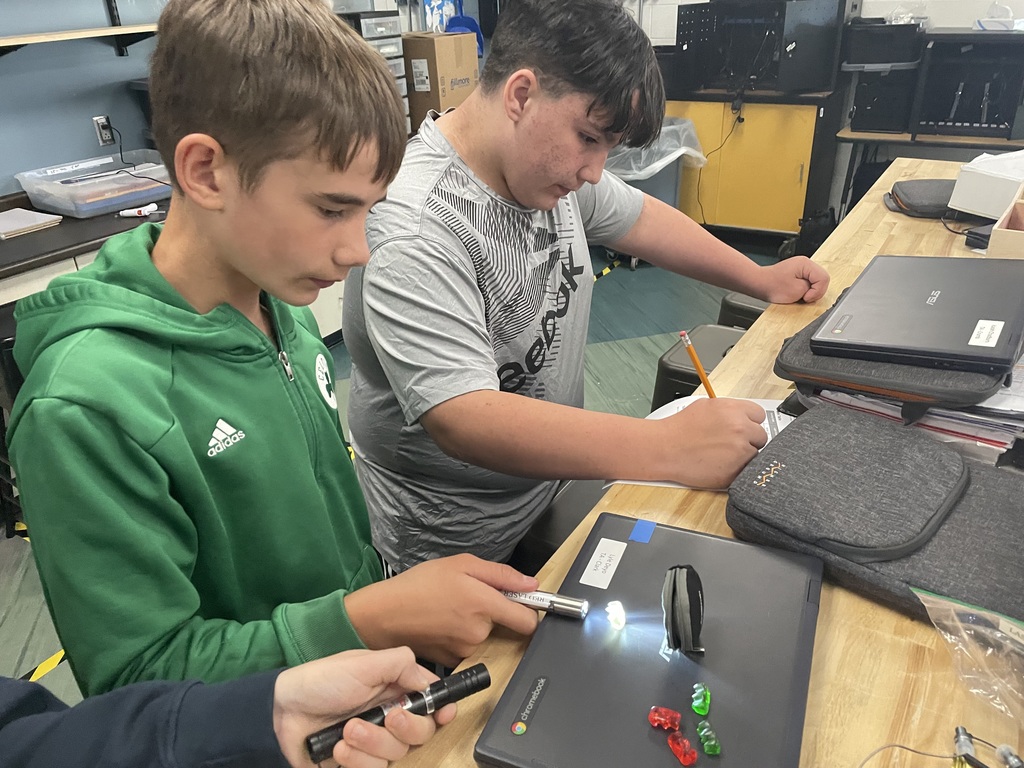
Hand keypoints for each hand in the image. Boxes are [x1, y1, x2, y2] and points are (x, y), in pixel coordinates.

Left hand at [273, 646, 455, 767]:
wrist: (281, 713)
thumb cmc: (320, 681)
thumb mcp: (362, 663)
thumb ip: (400, 665)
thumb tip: (429, 680)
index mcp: (395, 688)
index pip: (431, 701)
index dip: (442, 709)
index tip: (444, 714)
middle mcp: (390, 716)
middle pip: (422, 732)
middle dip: (406, 726)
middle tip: (387, 717)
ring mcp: (374, 741)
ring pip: (397, 753)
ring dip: (373, 742)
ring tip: (347, 731)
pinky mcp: (359, 762)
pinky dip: (357, 760)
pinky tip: (339, 748)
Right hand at [345, 554, 539, 666]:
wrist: (383, 615)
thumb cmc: (419, 585)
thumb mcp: (461, 564)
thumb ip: (501, 575)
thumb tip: (531, 585)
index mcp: (485, 605)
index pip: (528, 621)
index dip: (530, 611)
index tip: (525, 603)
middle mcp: (480, 632)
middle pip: (504, 625)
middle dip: (494, 612)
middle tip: (469, 595)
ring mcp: (466, 650)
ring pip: (485, 636)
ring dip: (475, 623)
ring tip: (451, 607)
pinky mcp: (453, 661)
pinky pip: (468, 646)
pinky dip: (461, 636)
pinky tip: (443, 622)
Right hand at [654, 398, 766, 488]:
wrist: (664, 448)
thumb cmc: (679, 429)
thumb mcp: (706, 406)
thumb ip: (728, 410)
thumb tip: (739, 415)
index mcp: (734, 410)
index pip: (759, 415)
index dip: (750, 422)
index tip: (743, 427)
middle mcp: (740, 428)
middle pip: (760, 436)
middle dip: (748, 439)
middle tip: (729, 443)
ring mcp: (740, 451)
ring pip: (755, 454)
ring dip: (743, 455)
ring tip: (721, 454)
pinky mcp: (735, 471)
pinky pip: (745, 470)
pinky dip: (735, 469)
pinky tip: (719, 463)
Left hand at [757, 256, 829, 303]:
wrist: (759, 284)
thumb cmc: (772, 285)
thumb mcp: (796, 290)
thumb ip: (811, 290)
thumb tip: (816, 290)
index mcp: (806, 264)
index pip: (824, 278)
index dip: (817, 291)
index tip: (806, 297)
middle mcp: (805, 263)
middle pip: (822, 279)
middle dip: (815, 291)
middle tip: (803, 297)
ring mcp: (802, 268)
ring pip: (817, 282)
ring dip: (810, 291)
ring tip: (799, 295)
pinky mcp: (799, 274)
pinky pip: (809, 283)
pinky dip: (806, 290)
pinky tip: (797, 293)